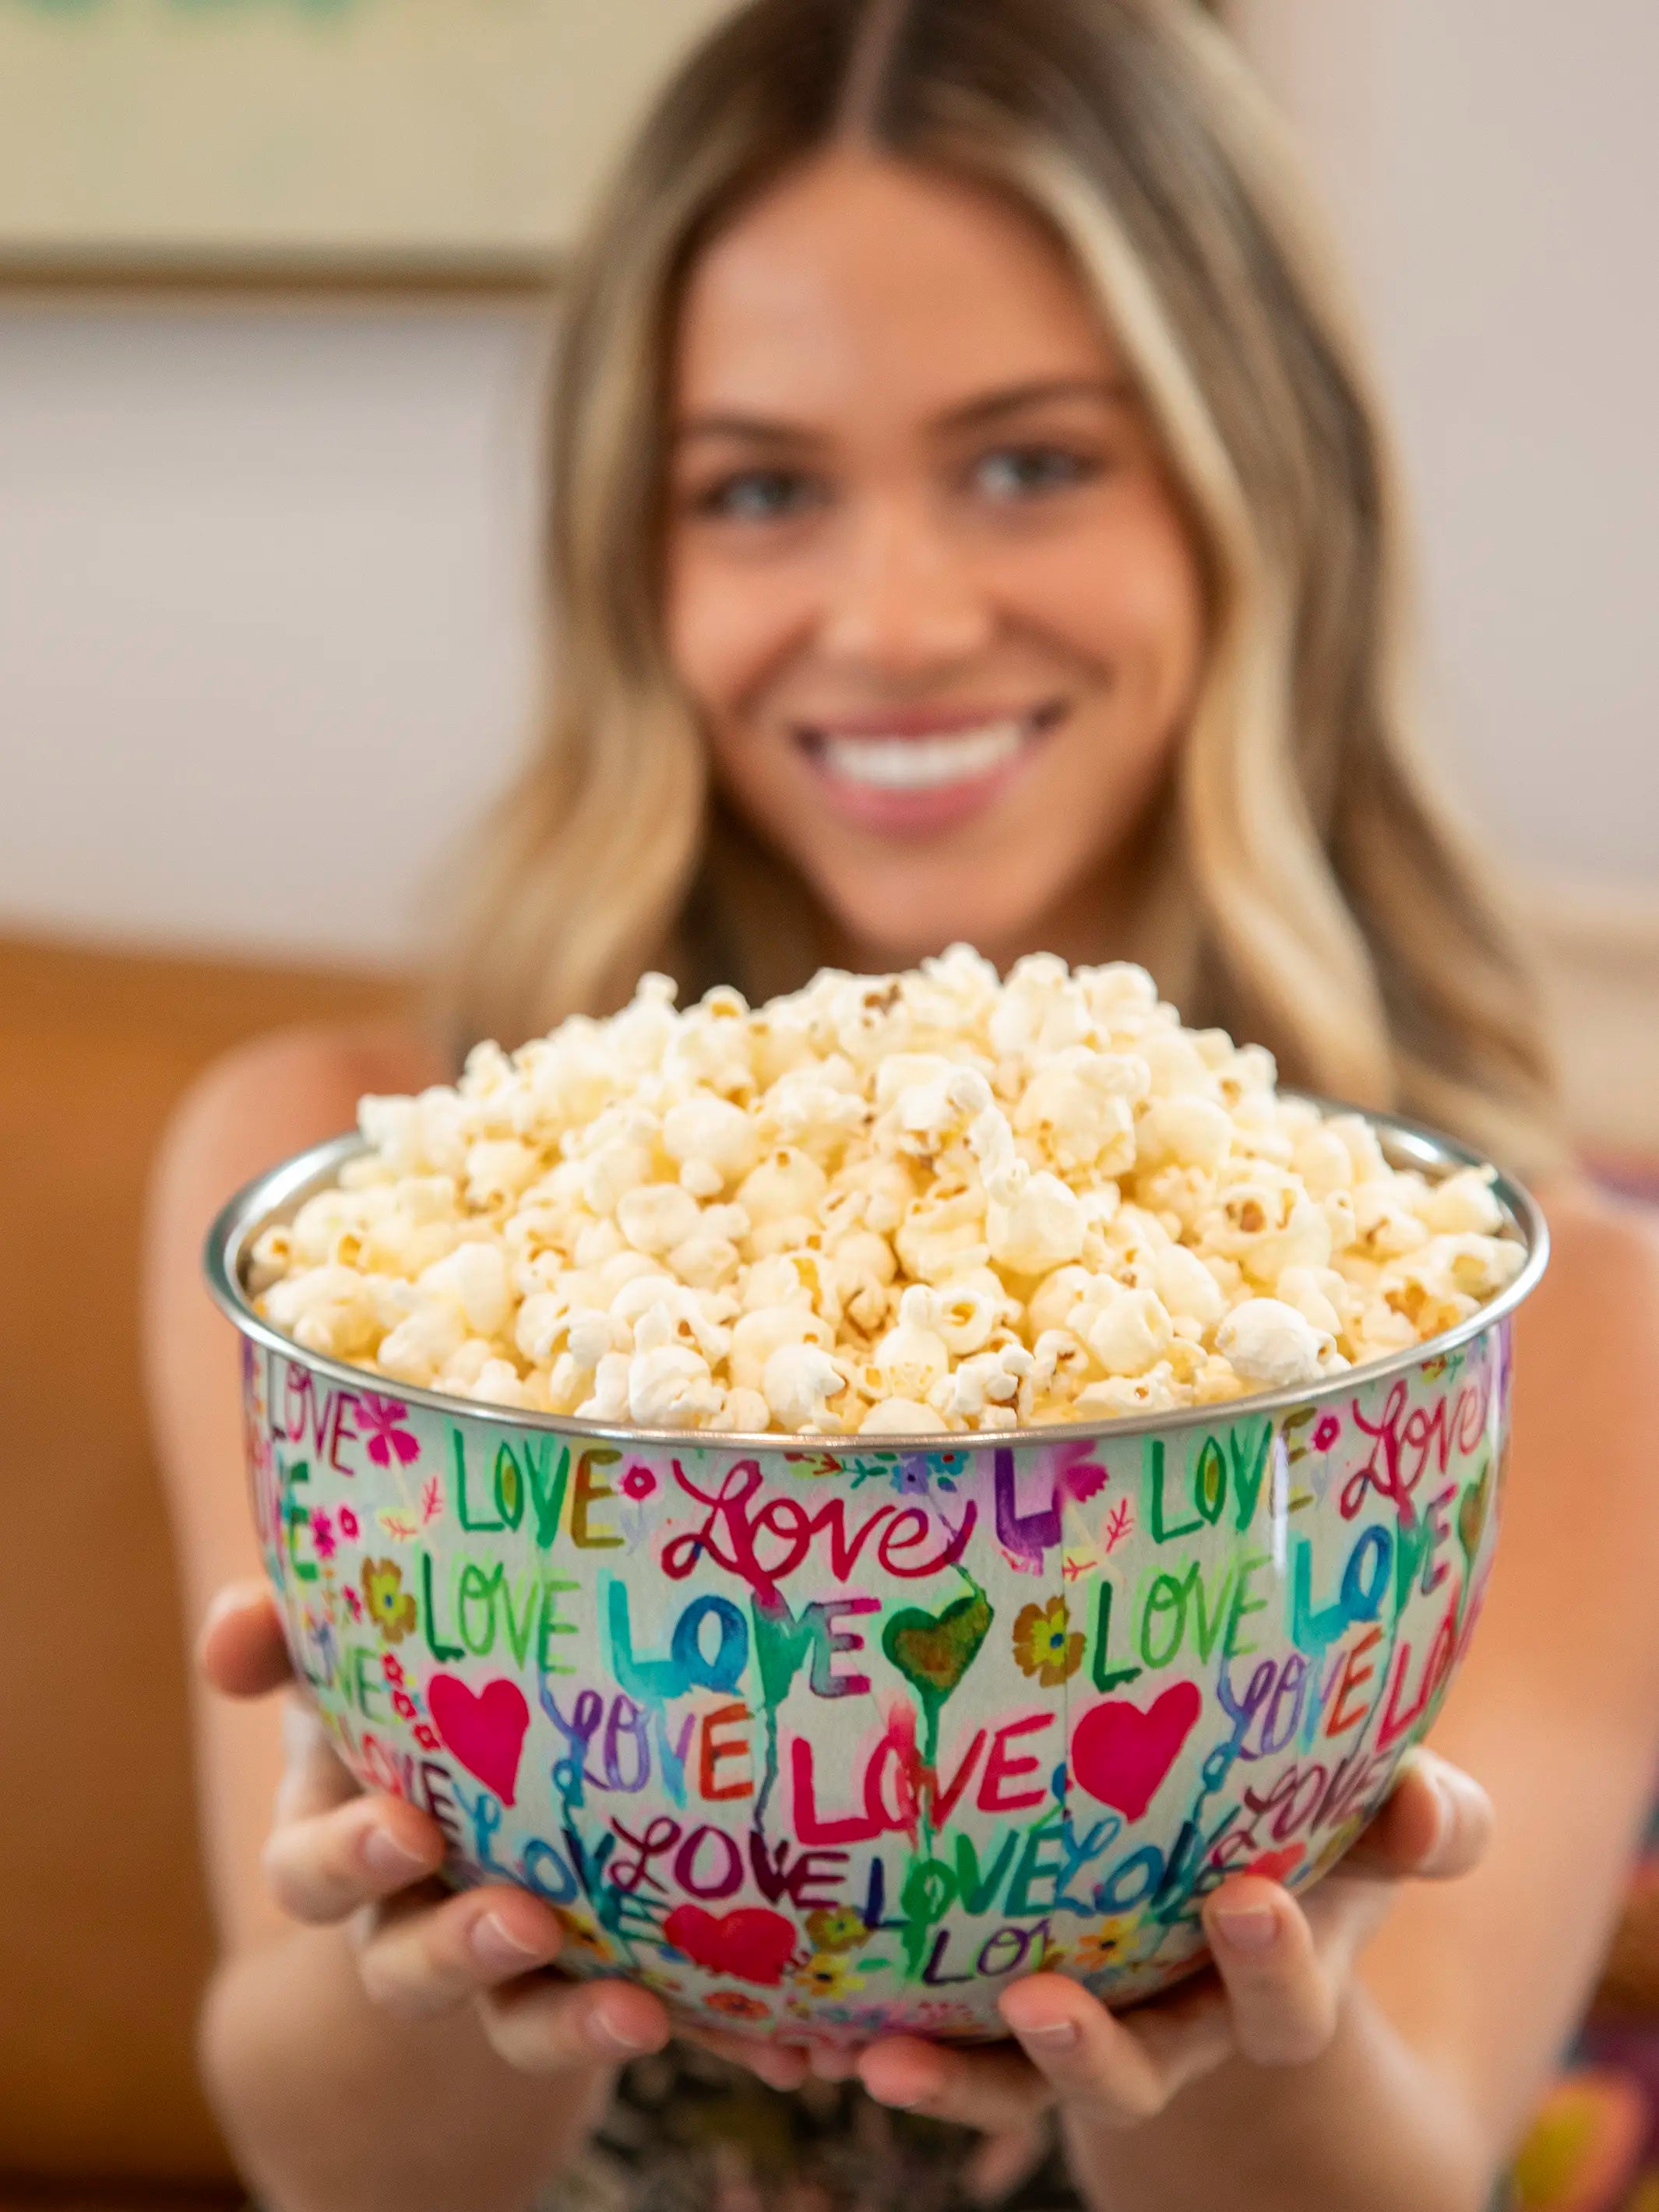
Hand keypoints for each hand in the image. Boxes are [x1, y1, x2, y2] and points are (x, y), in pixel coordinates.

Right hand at [199, 1582, 813, 2090]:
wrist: (483, 1798)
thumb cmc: (408, 1698)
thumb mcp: (349, 1660)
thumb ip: (291, 1632)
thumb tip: (234, 1627)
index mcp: (349, 1836)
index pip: (311, 1872)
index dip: (346, 1860)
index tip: (404, 1831)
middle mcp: (416, 1916)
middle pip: (407, 1965)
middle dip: (456, 1949)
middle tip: (517, 1922)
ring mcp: (509, 1963)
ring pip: (515, 2021)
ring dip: (564, 2022)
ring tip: (632, 2014)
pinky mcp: (601, 1982)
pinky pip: (643, 2018)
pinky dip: (711, 2035)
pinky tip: (781, 2051)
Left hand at [843, 1750, 1491, 2136]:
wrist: (1235, 1916)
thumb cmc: (1316, 1840)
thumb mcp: (1378, 1826)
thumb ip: (1428, 1818)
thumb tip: (1431, 1802)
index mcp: (1277, 1981)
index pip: (1286, 1995)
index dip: (1272, 1960)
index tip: (1245, 1896)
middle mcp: (1179, 2029)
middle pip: (1142, 2065)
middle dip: (1095, 2049)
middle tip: (1041, 2004)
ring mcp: (1089, 2035)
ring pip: (1024, 2086)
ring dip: (962, 2078)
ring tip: (884, 2060)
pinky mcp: (1008, 2028)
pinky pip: (954, 2059)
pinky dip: (898, 2054)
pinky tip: (831, 2039)